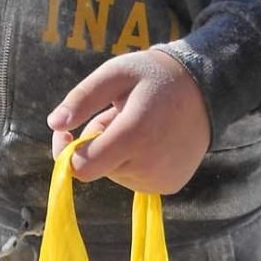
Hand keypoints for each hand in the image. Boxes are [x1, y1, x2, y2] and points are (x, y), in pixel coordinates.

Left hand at [47, 49, 211, 194]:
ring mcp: (162, 179)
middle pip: (98, 167)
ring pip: (116, 173)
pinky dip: (134, 162)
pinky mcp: (171, 185)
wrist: (205, 90)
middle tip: (117, 114)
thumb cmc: (154, 77)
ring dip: (117, 152)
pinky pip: (135, 179)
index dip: (66, 151)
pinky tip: (151, 139)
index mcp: (134, 135)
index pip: (83, 167)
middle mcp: (149, 166)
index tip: (66, 131)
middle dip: (97, 143)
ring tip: (139, 123)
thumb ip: (82, 98)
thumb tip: (54, 124)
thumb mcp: (115, 74)